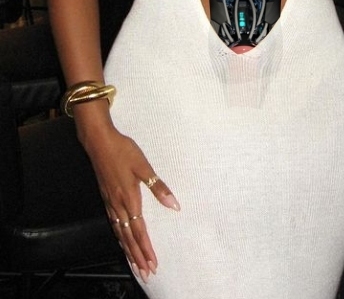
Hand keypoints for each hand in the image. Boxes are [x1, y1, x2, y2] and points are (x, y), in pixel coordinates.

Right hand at [81, 124, 178, 280]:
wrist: (98, 143)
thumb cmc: (123, 152)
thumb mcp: (144, 167)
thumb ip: (159, 187)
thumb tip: (174, 205)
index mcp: (129, 199)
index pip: (139, 231)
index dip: (146, 249)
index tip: (152, 263)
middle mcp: (118, 206)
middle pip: (128, 238)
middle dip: (137, 256)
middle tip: (146, 272)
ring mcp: (110, 203)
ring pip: (120, 233)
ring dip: (128, 250)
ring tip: (136, 264)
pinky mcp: (106, 199)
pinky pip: (113, 225)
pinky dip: (119, 237)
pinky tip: (122, 241)